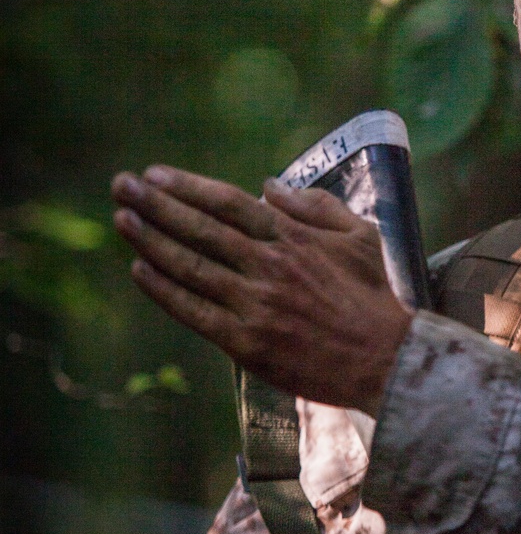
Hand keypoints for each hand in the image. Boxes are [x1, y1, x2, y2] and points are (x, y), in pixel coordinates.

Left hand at [110, 166, 411, 411]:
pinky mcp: (247, 342)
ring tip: (122, 219)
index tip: (155, 174)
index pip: (228, 203)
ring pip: (191, 266)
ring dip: (150, 241)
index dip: (187, 186)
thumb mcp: (359, 237)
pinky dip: (164, 290)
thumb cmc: (373, 296)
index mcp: (293, 238)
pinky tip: (141, 270)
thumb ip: (316, 206)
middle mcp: (269, 266)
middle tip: (122, 184)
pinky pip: (195, 311)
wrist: (384, 359)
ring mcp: (255, 304)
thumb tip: (269, 186)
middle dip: (156, 203)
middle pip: (200, 228)